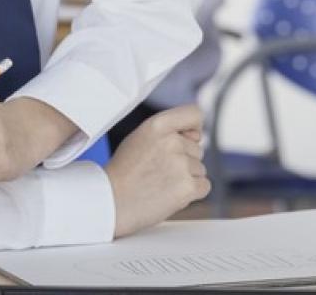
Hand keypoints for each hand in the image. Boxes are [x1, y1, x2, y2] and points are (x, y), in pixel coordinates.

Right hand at [106, 105, 209, 237]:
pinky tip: (171, 193)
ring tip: (160, 183)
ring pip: (200, 168)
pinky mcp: (188, 186)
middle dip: (184, 160)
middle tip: (158, 171)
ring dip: (186, 177)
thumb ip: (168, 131)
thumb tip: (198, 135)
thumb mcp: (140, 138)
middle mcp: (171, 141)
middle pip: (197, 148)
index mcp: (157, 125)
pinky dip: (192, 192)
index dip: (194, 127)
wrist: (111, 203)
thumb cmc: (123, 173)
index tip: (189, 137)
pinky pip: (204, 185)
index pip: (194, 113)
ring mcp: (181, 164)